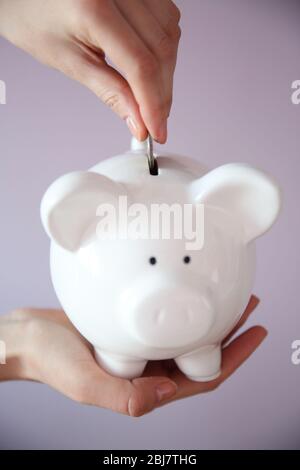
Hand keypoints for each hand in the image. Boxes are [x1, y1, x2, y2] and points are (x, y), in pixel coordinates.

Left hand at [0, 0, 180, 142]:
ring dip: (166, 72)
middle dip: (162, 93)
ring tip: (152, 98)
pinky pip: (167, 19)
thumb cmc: (33, 18)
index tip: (156, 130)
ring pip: (170, 35)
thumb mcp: (69, 61)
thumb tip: (138, 121)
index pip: (140, 64)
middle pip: (161, 50)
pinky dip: (164, 48)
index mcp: (94, 7)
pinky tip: (154, 67)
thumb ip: (110, 91)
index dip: (153, 103)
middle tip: (155, 122)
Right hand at [0, 295, 265, 416]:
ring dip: (210, 317)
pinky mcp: (129, 329)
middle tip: (249, 305)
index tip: (257, 332)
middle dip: (230, 332)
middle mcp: (149, 369)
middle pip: (202, 352)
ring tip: (230, 295)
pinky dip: (183, 306)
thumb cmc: (51, 361)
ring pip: (187, 334)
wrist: (29, 336)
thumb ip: (127, 397)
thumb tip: (168, 392)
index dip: (235, 359)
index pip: (204, 377)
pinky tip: (189, 290)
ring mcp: (140, 348)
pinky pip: (166, 319)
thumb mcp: (86, 384)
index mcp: (147, 387)